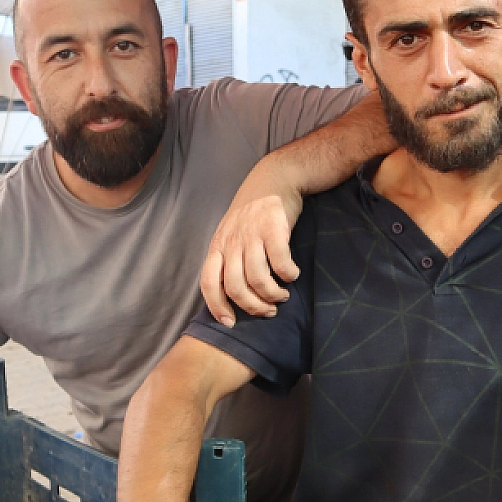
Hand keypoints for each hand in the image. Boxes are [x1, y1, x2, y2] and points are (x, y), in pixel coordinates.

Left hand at [200, 165, 303, 325]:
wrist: (275, 178)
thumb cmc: (254, 212)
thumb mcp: (232, 233)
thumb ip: (230, 259)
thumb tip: (234, 295)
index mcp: (218, 245)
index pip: (208, 282)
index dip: (217, 306)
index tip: (230, 323)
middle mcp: (232, 241)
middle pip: (235, 286)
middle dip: (252, 306)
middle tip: (268, 311)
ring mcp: (252, 234)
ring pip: (257, 278)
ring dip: (272, 294)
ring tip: (282, 295)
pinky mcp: (274, 228)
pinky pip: (279, 262)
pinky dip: (288, 275)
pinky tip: (292, 275)